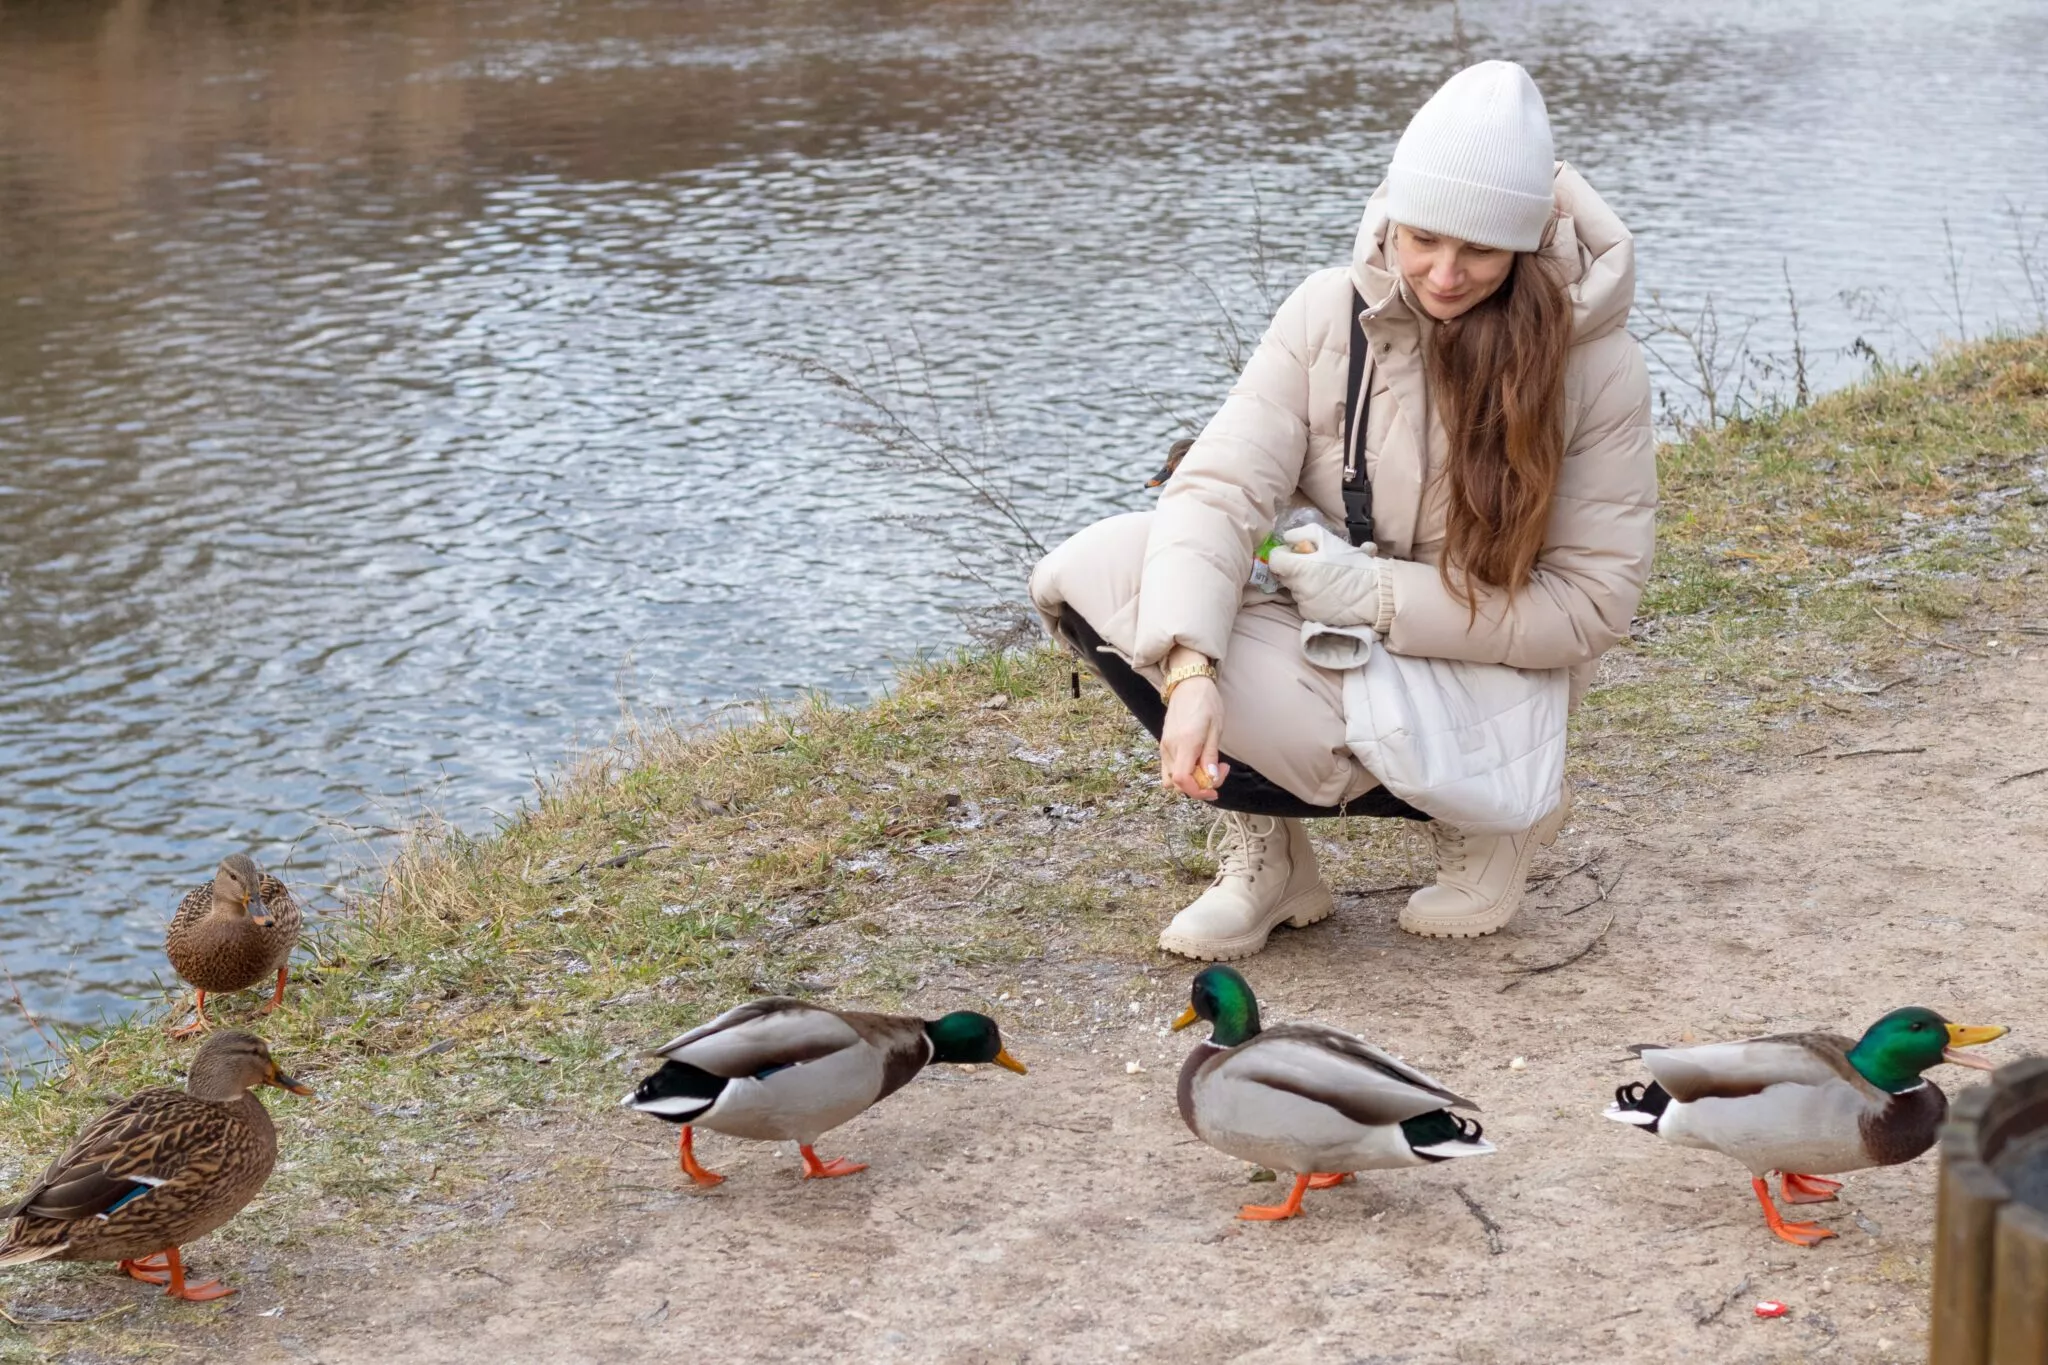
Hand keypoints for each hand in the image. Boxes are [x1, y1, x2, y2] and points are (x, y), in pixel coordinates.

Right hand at [1159, 674, 1229, 802]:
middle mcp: (1170, 747)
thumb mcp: (1215, 729)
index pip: (1182, 780)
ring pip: (1172, 777)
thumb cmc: (1206, 702)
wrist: (1188, 683)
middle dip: (1198, 786)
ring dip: (1191, 779)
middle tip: (1219, 771)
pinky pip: (1170, 767)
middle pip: (1177, 783)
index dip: (1197, 791)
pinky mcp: (1164, 743)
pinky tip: (1198, 760)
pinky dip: (1184, 771)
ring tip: (1209, 765)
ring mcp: (1164, 746)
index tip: (1213, 790)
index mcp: (1185, 743)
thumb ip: (1211, 755)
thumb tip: (1210, 778)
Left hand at [1267, 526, 1381, 627]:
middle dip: (1295, 569)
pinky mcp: (1311, 616)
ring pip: (1295, 590)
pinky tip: (1328, 593)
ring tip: (1325, 579)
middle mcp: (1297, 588)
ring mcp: (1303, 604)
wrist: (1374, 592)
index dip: (1283, 555)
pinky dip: (1311, 599)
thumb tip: (1287, 539)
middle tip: (1314, 565)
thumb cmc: (1352, 563)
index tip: (1295, 554)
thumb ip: (1302, 534)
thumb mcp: (1328, 538)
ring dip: (1304, 584)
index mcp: (1299, 568)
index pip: (1275, 561)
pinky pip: (1304, 604)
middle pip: (1284, 576)